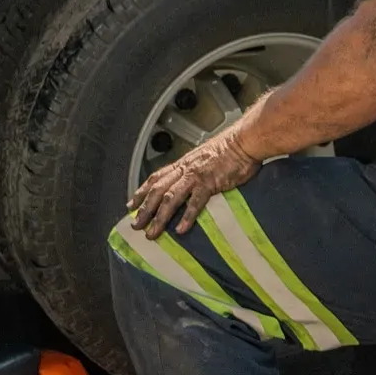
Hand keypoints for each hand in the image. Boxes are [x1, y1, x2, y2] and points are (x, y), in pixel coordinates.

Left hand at [132, 124, 261, 236]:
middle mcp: (185, 169)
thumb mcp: (204, 158)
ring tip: (152, 233)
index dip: (141, 191)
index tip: (131, 204)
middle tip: (135, 226)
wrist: (245, 141)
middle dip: (144, 209)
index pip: (156, 178)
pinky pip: (195, 202)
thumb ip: (194, 170)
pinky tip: (180, 230)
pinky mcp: (210, 183)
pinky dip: (187, 216)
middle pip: (157, 191)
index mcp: (183, 164)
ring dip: (159, 217)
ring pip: (170, 198)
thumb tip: (189, 182)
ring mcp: (196, 176)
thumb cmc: (229, 149)